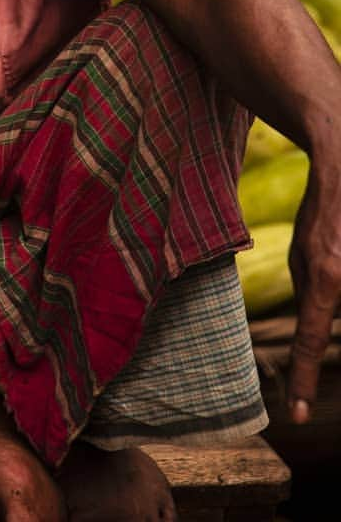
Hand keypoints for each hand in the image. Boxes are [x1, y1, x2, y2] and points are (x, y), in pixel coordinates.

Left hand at [287, 162, 340, 421]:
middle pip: (328, 325)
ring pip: (334, 306)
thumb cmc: (320, 218)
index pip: (311, 339)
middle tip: (309, 339)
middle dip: (319, 339)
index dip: (304, 379)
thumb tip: (311, 338)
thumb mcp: (304, 256)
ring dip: (329, 292)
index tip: (298, 415)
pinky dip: (336, 290)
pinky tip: (332, 264)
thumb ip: (312, 296)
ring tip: (324, 269)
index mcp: (326, 276)